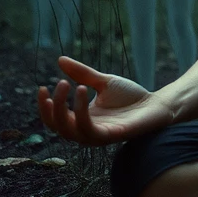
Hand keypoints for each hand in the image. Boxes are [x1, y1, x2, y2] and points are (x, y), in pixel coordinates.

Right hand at [37, 56, 173, 145]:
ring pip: (70, 131)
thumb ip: (82, 74)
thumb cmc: (130, 96)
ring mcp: (98, 136)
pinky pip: (89, 129)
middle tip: (60, 83)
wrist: (155, 104)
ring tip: (70, 84)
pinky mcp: (111, 136)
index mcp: (82, 120)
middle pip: (58, 127)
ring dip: (65, 109)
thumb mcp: (103, 82)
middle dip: (54, 106)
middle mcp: (86, 131)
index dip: (45, 108)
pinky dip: (82, 111)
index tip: (42, 88)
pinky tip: (83, 90)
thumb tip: (60, 60)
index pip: (55, 120)